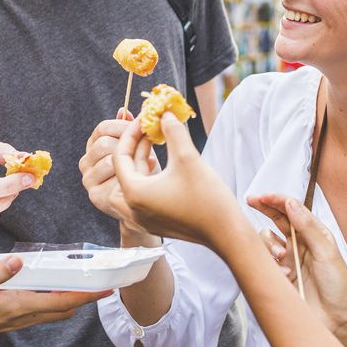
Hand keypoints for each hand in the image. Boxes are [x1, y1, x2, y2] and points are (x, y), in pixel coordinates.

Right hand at [0, 256, 109, 346]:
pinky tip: (49, 290)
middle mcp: (20, 316)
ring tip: (82, 286)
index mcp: (17, 307)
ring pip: (51, 312)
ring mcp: (14, 320)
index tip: (106, 289)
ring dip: (69, 301)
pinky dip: (53, 302)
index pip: (61, 302)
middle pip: (61, 310)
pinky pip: (39, 312)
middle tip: (102, 285)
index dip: (85, 296)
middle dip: (83, 299)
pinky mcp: (7, 319)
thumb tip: (18, 260)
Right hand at [80, 108, 159, 233]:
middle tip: (147, 147)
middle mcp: (86, 162)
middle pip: (103, 144)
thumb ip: (129, 131)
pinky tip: (140, 179)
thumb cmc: (144, 173)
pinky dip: (129, 177)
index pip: (102, 128)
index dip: (124, 127)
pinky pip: (113, 179)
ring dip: (130, 162)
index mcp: (94, 145)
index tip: (144, 129)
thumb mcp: (139, 149)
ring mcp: (88, 180)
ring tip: (147, 164)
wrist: (146, 206)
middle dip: (128, 145)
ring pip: (108, 161)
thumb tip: (123, 110)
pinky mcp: (95, 196)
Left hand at [109, 109, 245, 246]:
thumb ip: (173, 132)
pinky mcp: (156, 223)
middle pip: (123, 171)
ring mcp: (143, 219)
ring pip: (131, 184)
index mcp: (134, 193)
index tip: (145, 119)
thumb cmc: (207, 198)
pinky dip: (148, 178)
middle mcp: (133, 209)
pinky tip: (165, 166)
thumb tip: (165, 113)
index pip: (120, 156)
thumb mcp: (188, 158)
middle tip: (149, 130)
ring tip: (156, 145)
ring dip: (140, 163)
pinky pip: (142, 197)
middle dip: (134, 148)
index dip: (132, 133)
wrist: (227, 233)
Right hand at [249, 194, 346, 331]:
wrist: (337, 322)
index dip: (277, 200)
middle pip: (277, 220)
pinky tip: (284, 276)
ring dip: (269, 245)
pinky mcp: (280, 277)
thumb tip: (290, 203)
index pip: (292, 210)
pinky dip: (269, 265)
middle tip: (251, 200)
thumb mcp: (326, 252)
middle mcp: (300, 245)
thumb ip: (307, 227)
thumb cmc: (339, 287)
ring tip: (280, 258)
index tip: (262, 197)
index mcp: (315, 234)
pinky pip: (265, 262)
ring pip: (267, 241)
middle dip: (264, 208)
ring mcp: (289, 261)